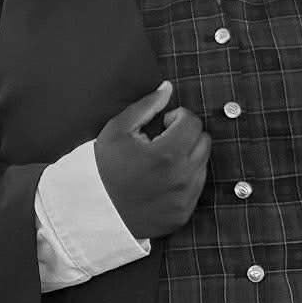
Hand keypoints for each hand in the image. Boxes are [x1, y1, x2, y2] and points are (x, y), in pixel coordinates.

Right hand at [94, 81, 210, 241]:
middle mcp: (182, 177)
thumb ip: (145, 106)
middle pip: (204, 140)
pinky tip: (164, 178)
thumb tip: (167, 88)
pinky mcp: (185, 212)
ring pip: (203, 162)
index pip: (193, 122)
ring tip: (162, 159)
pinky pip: (197, 185)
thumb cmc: (105, 169)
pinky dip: (186, 176)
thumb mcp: (116, 131)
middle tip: (163, 139)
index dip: (177, 116)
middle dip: (186, 133)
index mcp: (167, 154)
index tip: (162, 124)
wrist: (98, 214)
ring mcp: (185, 197)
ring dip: (188, 154)